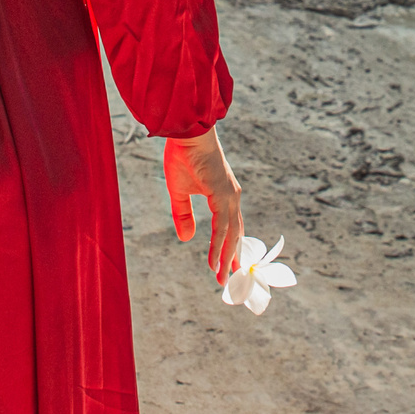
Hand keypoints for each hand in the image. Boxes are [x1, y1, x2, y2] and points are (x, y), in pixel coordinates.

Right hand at [164, 128, 242, 281]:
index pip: (230, 228)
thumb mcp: (179, 192)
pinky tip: (214, 261)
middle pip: (235, 235)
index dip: (228, 248)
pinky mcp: (223, 195)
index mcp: (224, 195)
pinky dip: (219, 246)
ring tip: (222, 279)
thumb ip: (183, 215)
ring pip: (231, 234)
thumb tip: (187, 238)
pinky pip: (222, 227)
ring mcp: (230, 196)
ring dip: (226, 258)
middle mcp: (232, 197)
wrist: (186, 133)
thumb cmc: (183, 156)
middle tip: (228, 280)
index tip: (225, 267)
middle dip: (232, 259)